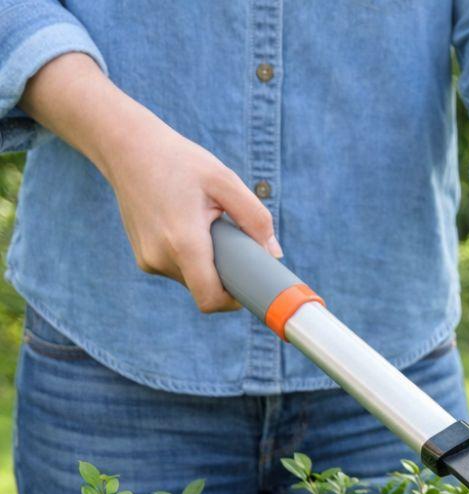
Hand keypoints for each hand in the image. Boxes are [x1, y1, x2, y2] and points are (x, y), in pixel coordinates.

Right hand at [21, 53, 278, 312]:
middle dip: (224, 276)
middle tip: (234, 245)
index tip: (248, 285)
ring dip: (207, 265)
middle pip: (205, 289)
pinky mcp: (143, 258)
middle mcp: (160, 257)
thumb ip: (255, 217)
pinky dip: (191, 258)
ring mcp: (148, 260)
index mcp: (183, 242)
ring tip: (206, 228)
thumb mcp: (225, 180)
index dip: (233, 301)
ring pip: (192, 280)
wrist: (125, 147)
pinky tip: (189, 228)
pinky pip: (178, 270)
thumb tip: (274, 253)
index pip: (210, 299)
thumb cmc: (180, 161)